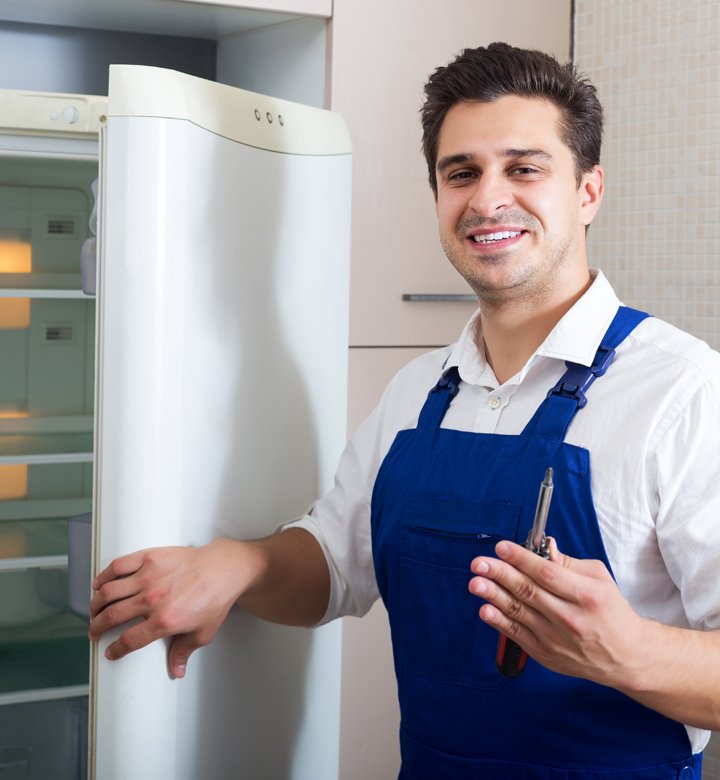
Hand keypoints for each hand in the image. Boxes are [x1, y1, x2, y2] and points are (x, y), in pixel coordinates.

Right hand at [89, 539, 248, 678]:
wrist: (224, 569)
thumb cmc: (215, 597)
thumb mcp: (203, 632)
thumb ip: (184, 651)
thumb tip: (176, 669)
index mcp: (164, 621)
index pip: (129, 641)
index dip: (115, 649)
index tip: (110, 651)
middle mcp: (152, 600)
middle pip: (112, 617)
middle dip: (98, 627)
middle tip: (95, 631)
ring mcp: (149, 577)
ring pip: (109, 592)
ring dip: (96, 604)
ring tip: (94, 610)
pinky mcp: (150, 558)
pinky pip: (119, 566)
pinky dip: (104, 575)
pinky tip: (99, 583)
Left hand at [468, 539, 646, 686]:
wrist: (626, 657)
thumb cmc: (612, 612)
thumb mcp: (600, 579)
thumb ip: (568, 563)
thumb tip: (544, 546)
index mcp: (587, 595)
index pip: (547, 573)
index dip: (522, 559)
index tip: (502, 547)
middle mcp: (570, 618)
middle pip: (529, 591)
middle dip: (500, 574)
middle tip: (480, 563)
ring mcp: (556, 639)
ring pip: (518, 612)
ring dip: (493, 595)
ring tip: (476, 582)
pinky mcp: (546, 654)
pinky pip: (517, 635)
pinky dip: (499, 622)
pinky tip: (485, 609)